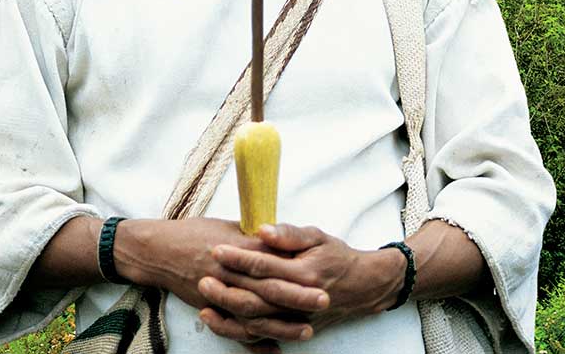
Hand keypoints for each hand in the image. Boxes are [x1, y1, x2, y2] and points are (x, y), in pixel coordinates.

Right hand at [112, 219, 330, 337]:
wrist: (155, 251)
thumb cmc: (190, 233)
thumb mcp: (224, 226)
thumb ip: (251, 236)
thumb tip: (278, 239)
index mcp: (233, 248)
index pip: (270, 258)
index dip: (295, 264)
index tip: (320, 268)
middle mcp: (227, 272)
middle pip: (267, 287)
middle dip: (296, 295)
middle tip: (324, 299)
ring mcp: (217, 293)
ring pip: (254, 313)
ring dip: (281, 324)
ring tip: (307, 328)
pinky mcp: (209, 308)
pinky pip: (234, 329)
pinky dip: (254, 341)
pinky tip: (275, 349)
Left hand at [196, 223, 405, 344]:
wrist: (362, 286)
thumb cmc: (337, 256)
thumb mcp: (318, 236)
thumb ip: (289, 234)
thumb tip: (262, 229)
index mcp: (305, 274)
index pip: (265, 266)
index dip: (239, 258)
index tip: (216, 249)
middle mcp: (300, 300)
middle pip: (257, 297)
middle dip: (227, 287)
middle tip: (202, 275)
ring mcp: (296, 319)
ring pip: (257, 321)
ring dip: (228, 313)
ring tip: (204, 300)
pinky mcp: (292, 329)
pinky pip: (262, 335)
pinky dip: (238, 331)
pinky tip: (219, 322)